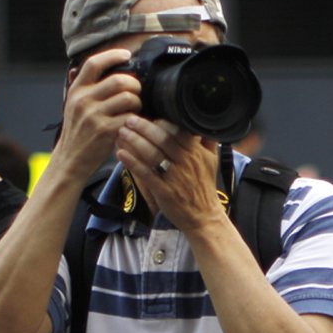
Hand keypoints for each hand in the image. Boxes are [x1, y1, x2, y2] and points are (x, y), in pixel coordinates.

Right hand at [51, 49, 142, 183]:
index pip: (94, 63)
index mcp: (77, 90)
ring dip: (138, 103)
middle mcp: (83, 100)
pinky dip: (136, 120)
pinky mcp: (105, 132)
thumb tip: (104, 66)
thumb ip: (87, 88)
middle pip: (119, 80)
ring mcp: (94, 116)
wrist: (70, 159)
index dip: (113, 55)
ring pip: (128, 98)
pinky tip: (133, 123)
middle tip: (136, 92)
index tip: (126, 55)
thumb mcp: (74, 105)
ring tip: (135, 110)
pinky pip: (130, 118)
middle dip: (134, 84)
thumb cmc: (77, 132)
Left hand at [118, 116, 221, 233]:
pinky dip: (132, 162)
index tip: (147, 116)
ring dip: (134, 141)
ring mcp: (174, 177)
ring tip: (121, 133)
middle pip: (162, 139)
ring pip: (153, 154)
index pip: (176, 130)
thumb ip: (207, 141)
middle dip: (143, 127)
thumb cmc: (204, 188)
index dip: (160, 122)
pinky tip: (121, 154)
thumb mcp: (212, 161)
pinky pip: (146, 174)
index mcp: (195, 152)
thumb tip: (203, 123)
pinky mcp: (164, 191)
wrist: (204, 217)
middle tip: (128, 119)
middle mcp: (185, 162)